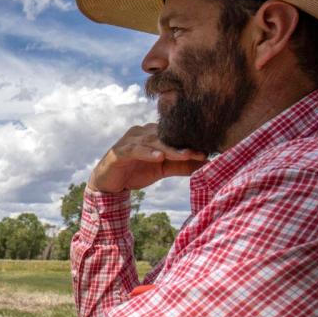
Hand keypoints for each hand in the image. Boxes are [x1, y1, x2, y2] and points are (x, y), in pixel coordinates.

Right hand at [88, 123, 206, 193]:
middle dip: (183, 145)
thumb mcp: (162, 169)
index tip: (208, 150)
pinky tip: (159, 158)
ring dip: (169, 149)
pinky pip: (135, 150)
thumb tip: (206, 164)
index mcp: (152, 134)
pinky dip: (147, 153)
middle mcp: (141, 133)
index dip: (190, 142)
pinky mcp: (119, 151)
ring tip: (185, 155)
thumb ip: (182, 166)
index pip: (174, 135)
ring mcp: (129, 141)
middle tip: (200, 152)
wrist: (109, 183)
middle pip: (165, 137)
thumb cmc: (135, 172)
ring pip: (152, 142)